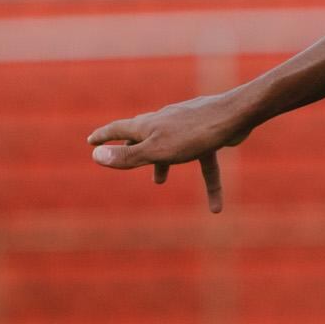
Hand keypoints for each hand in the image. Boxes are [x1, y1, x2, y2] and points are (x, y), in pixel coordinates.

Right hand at [87, 92, 254, 211]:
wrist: (234, 116)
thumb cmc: (193, 134)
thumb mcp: (157, 150)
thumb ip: (128, 156)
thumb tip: (95, 156)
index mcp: (148, 125)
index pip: (119, 129)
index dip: (103, 136)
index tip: (90, 141)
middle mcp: (164, 123)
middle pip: (143, 136)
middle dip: (131, 148)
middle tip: (121, 158)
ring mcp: (187, 128)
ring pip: (171, 149)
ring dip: (163, 165)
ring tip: (158, 181)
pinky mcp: (208, 136)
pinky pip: (205, 163)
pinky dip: (209, 184)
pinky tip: (215, 208)